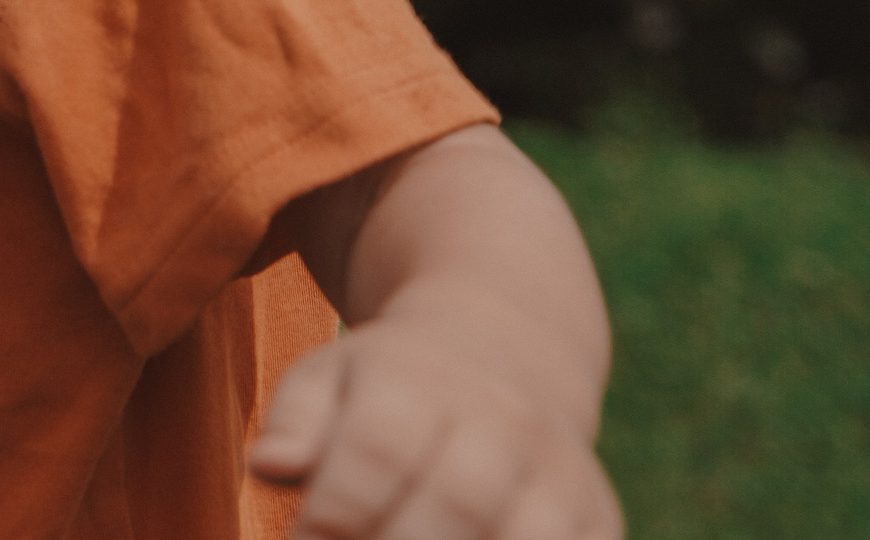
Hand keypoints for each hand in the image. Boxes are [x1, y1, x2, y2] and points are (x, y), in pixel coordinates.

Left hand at [249, 312, 622, 539]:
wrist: (505, 348)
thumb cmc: (388, 384)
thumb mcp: (328, 378)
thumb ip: (296, 422)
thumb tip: (270, 466)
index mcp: (418, 381)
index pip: (378, 451)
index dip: (336, 512)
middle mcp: (499, 420)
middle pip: (455, 504)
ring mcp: (558, 471)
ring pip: (524, 537)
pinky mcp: (599, 517)